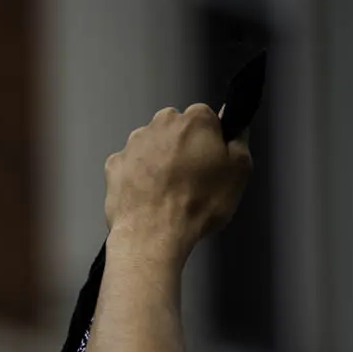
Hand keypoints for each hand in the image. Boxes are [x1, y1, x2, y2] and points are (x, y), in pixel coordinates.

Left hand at [103, 104, 251, 260]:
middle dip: (183, 146)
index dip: (211, 139)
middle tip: (191, 177)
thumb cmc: (199, 203)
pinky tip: (146, 195)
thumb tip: (235, 127)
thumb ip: (239, 141)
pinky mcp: (113, 164)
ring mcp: (132, 144)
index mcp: (194, 121)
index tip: (212, 160)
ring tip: (167, 191)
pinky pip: (130, 164)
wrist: (153, 233)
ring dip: (159, 160)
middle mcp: (159, 124)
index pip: (206, 118)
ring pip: (151, 145)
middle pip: (175, 129)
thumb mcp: (239, 172)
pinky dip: (137, 175)